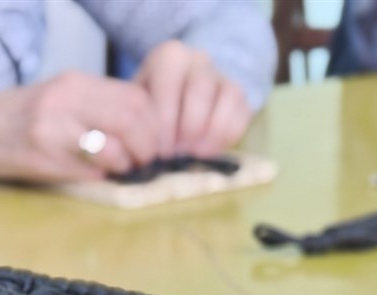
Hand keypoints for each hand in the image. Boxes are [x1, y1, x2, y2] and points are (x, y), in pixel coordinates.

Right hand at [0, 71, 158, 182]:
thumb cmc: (19, 118)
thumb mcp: (59, 98)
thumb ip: (97, 105)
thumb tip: (144, 129)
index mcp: (73, 83)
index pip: (135, 97)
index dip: (153, 123)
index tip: (153, 139)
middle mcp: (65, 102)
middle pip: (132, 120)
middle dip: (146, 146)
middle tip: (144, 160)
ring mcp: (53, 131)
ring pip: (114, 149)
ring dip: (126, 165)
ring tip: (121, 170)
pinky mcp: (42, 159)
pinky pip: (88, 172)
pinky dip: (102, 177)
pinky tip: (97, 176)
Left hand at [134, 40, 251, 157]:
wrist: (175, 100)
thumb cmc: (147, 108)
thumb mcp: (134, 106)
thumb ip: (136, 120)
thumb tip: (137, 150)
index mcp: (168, 56)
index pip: (168, 86)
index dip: (163, 123)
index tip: (156, 151)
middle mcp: (198, 58)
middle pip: (199, 92)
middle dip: (186, 130)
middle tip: (175, 156)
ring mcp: (222, 75)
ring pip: (226, 99)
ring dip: (209, 133)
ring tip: (193, 156)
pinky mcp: (239, 95)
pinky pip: (242, 112)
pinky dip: (227, 136)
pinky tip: (208, 153)